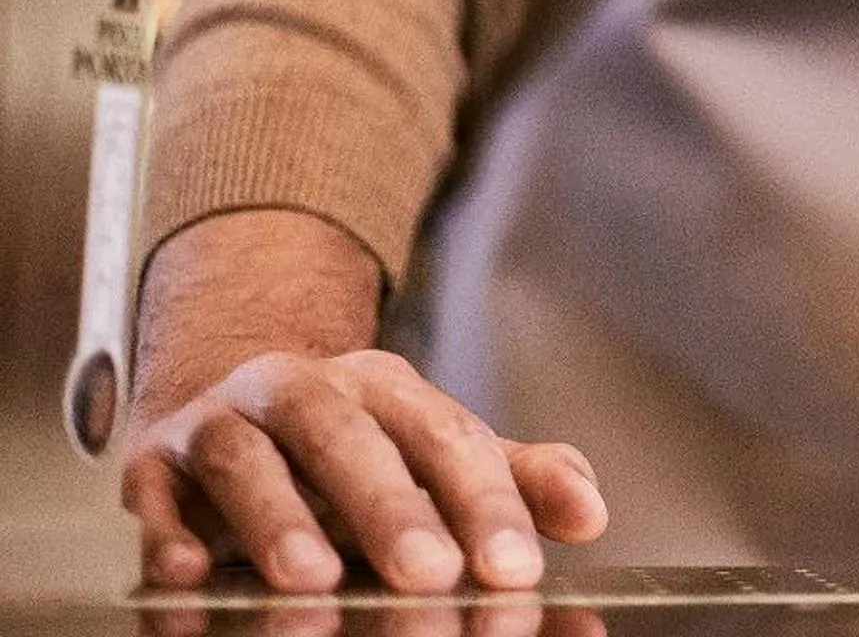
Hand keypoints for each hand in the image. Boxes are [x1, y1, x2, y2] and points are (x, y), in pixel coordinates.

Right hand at [124, 347, 606, 591]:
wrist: (235, 401)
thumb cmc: (354, 449)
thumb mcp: (435, 454)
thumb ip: (513, 481)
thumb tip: (591, 514)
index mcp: (389, 388)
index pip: (447, 437)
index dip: (485, 503)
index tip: (515, 568)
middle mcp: (308, 391)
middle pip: (351, 439)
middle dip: (391, 509)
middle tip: (428, 575)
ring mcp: (226, 420)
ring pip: (251, 459)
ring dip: (277, 520)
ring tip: (313, 580)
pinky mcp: (157, 459)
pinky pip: (157, 492)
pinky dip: (168, 530)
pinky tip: (189, 572)